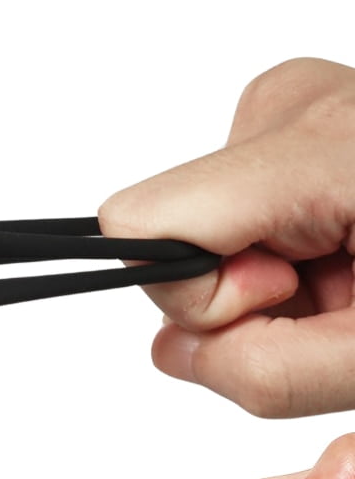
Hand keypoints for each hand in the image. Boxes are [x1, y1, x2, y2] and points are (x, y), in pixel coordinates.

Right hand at [98, 57, 354, 417]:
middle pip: (171, 235)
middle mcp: (290, 106)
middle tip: (340, 295)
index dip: (198, 295)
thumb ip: (263, 371)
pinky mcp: (294, 123)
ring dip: (272, 278)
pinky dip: (287, 251)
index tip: (288, 298)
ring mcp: (290, 107)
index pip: (144, 224)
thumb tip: (175, 350)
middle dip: (240, 294)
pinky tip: (350, 247)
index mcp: (317, 149)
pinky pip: (233, 215)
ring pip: (202, 229)